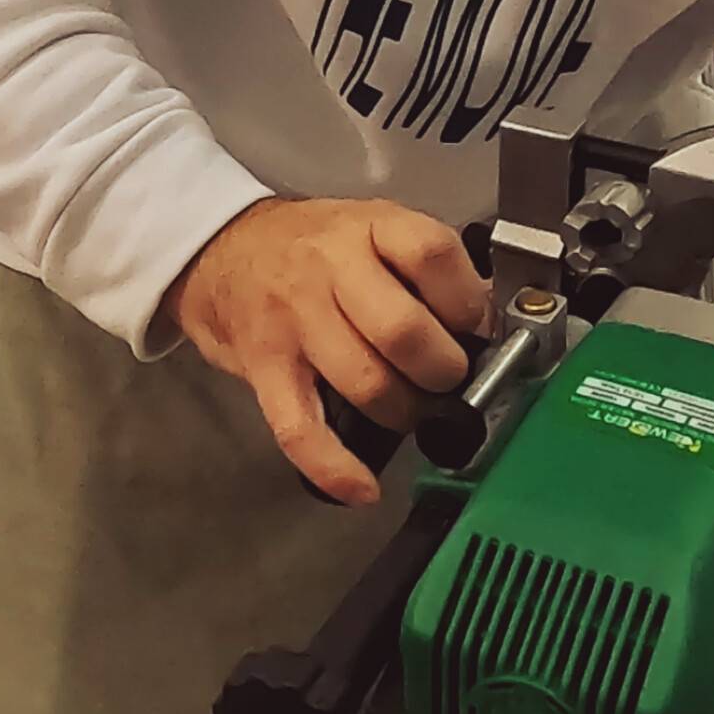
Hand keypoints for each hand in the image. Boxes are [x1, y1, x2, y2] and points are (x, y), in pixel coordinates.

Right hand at [169, 198, 486, 505]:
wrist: (223, 251)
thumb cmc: (311, 246)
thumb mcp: (373, 226)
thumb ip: (427, 266)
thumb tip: (490, 320)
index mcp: (369, 227)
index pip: (432, 255)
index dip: (467, 300)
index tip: (476, 326)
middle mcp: (330, 269)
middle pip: (403, 331)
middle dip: (442, 371)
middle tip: (447, 379)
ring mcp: (295, 321)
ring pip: (366, 383)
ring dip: (403, 412)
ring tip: (411, 410)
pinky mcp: (266, 369)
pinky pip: (302, 429)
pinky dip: (336, 468)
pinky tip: (363, 488)